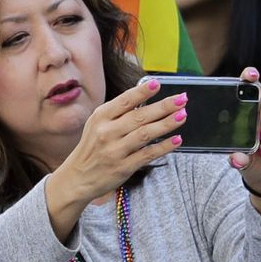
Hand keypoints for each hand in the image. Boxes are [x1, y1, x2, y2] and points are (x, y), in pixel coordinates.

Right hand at [54, 78, 186, 207]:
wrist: (78, 178)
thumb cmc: (92, 147)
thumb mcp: (97, 124)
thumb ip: (117, 112)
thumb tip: (143, 95)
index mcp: (100, 117)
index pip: (125, 101)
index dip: (142, 92)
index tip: (158, 83)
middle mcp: (107, 132)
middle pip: (139, 116)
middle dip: (164, 106)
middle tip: (182, 99)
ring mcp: (115, 151)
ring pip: (145, 134)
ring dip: (166, 124)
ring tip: (183, 115)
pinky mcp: (123, 167)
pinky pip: (147, 155)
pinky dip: (164, 147)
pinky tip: (177, 140)